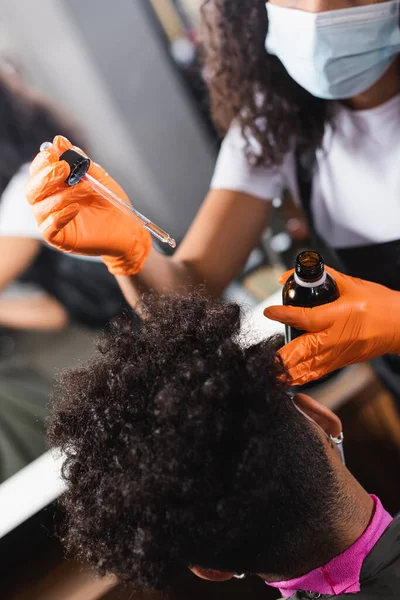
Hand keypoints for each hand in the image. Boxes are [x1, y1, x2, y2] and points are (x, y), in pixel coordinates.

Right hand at [25, 136, 151, 275]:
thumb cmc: (111, 204)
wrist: (127, 229)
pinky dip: (59, 216)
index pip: (37, 172)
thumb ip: (80, 161)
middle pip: (31, 189)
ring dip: (62, 195)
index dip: (43, 162)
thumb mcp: (98, 178)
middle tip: (64, 169)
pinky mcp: (59, 239)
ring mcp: (52, 221)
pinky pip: (48, 228)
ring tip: (85, 189)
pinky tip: (75, 209)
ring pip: (40, 207)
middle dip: (45, 177)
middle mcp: (49, 203)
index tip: (56, 154)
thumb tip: (59, 141)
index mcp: (55, 186)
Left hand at [264, 267, 399, 384]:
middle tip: (267, 361)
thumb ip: (322, 277)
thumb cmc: (380, 304)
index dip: (286, 315)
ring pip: (310, 366)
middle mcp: (337, 336)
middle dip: (285, 357)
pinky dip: (304, 376)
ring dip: (291, 371)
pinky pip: (320, 372)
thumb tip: (289, 276)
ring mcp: (340, 352)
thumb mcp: (351, 284)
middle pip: (305, 349)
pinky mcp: (343, 362)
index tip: (269, 312)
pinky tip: (290, 379)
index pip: (307, 316)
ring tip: (272, 374)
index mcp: (340, 314)